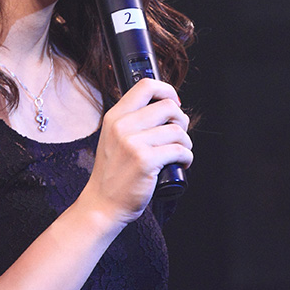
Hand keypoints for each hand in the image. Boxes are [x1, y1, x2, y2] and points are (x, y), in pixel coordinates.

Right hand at [82, 78, 192, 225]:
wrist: (102, 204)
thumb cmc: (112, 173)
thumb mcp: (113, 138)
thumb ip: (131, 120)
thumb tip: (165, 107)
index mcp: (115, 116)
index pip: (146, 86)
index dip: (167, 90)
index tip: (174, 103)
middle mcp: (122, 126)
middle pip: (168, 106)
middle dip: (181, 120)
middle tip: (178, 134)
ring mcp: (133, 143)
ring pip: (177, 130)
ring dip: (185, 143)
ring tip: (179, 153)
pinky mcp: (145, 161)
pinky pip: (180, 150)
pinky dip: (187, 157)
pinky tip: (181, 163)